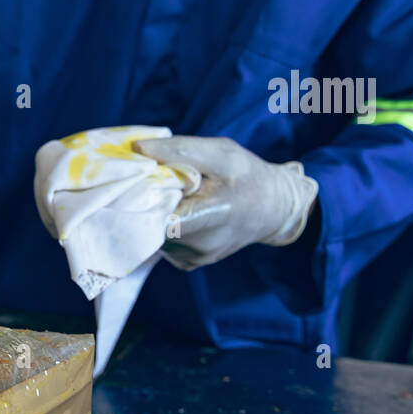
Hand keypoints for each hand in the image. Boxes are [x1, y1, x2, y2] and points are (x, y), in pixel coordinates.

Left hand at [132, 135, 319, 269]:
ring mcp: (194, 258)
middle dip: (147, 205)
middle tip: (155, 186)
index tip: (141, 182)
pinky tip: (179, 213)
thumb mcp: (220, 153)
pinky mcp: (190, 264)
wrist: (273, 208)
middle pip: (151, 227)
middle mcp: (201, 245)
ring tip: (172, 199)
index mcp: (210, 214)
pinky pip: (163, 246)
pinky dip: (163, 229)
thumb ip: (180, 150)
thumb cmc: (247, 175)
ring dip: (155, 216)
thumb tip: (138, 149)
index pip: (157, 216)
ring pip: (154, 236)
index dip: (141, 199)